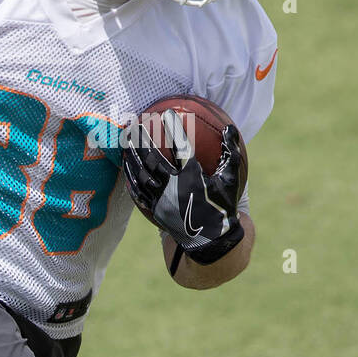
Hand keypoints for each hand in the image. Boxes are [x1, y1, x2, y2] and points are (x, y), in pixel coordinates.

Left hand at [121, 109, 243, 264]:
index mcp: (193, 178)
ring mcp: (162, 200)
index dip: (173, 130)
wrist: (211, 241)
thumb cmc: (223, 206)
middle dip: (142, 140)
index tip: (167, 115)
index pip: (181, 147)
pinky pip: (138, 191)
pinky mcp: (155, 210)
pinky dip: (131, 176)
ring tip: (126, 141)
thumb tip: (230, 128)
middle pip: (153, 159)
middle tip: (135, 124)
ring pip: (142, 174)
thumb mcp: (231, 180)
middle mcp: (174, 188)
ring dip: (133, 156)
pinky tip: (126, 167)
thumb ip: (231, 153)